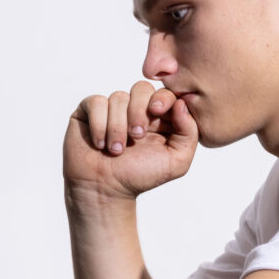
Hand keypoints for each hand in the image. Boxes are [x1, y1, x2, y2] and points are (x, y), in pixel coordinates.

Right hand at [63, 81, 198, 200]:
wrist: (105, 190)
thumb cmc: (139, 176)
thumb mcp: (176, 161)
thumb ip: (189, 133)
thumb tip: (182, 103)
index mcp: (158, 117)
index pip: (165, 93)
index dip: (162, 98)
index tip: (157, 111)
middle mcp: (135, 109)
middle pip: (141, 88)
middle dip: (139, 111)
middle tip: (136, 136)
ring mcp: (111, 109)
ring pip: (118, 97)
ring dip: (117, 126)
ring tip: (115, 150)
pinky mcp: (89, 111)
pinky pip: (95, 102)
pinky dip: (99, 124)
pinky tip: (100, 144)